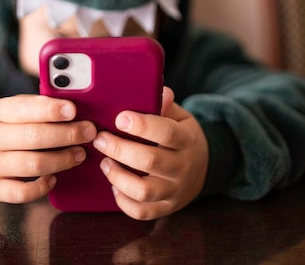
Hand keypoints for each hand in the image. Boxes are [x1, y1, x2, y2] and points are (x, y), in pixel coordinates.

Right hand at [0, 95, 96, 203]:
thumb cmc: (1, 128)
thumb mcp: (10, 110)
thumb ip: (36, 106)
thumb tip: (72, 107)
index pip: (24, 108)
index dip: (51, 110)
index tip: (73, 110)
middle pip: (34, 137)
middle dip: (67, 134)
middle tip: (89, 132)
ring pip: (33, 164)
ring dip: (63, 159)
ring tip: (79, 154)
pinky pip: (22, 193)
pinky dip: (42, 186)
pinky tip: (54, 178)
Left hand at [92, 87, 208, 219]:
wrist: (204, 168)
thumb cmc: (182, 138)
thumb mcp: (180, 118)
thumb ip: (166, 106)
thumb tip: (160, 92)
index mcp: (187, 140)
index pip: (167, 132)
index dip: (142, 125)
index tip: (120, 118)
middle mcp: (182, 167)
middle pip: (150, 161)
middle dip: (120, 149)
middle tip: (100, 139)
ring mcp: (175, 190)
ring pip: (143, 191)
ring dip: (118, 177)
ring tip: (105, 163)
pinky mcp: (166, 207)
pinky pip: (142, 212)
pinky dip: (123, 201)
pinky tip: (114, 185)